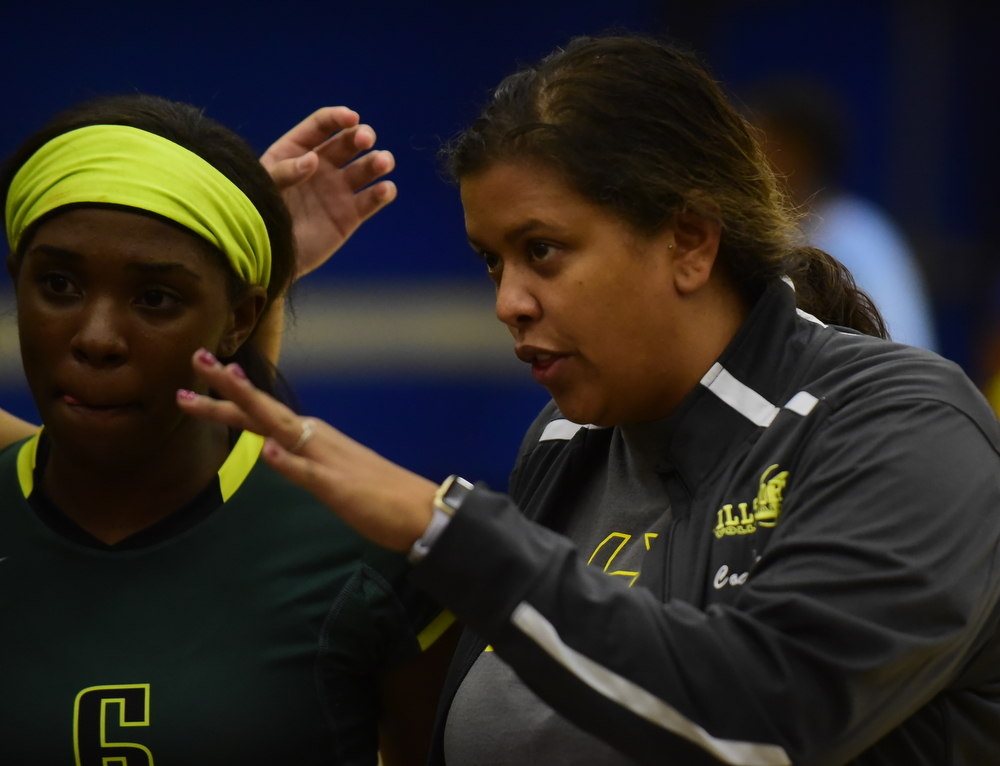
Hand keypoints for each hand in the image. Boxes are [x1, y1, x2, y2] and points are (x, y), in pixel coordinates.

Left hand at [177, 349, 435, 550]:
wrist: (421, 510)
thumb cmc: (378, 495)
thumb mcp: (329, 474)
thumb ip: (300, 460)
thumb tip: (271, 448)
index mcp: (312, 437)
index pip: (261, 414)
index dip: (227, 397)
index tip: (198, 375)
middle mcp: (316, 439)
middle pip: (263, 410)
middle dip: (228, 387)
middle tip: (196, 358)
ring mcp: (328, 461)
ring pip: (283, 428)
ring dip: (254, 404)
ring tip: (227, 381)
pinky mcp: (341, 488)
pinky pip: (311, 474)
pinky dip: (289, 462)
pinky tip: (270, 450)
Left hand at [261, 107, 396, 277]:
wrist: (266, 256)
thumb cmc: (257, 216)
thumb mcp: (264, 188)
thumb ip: (284, 172)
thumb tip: (313, 160)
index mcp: (296, 151)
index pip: (321, 126)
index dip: (338, 118)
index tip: (351, 118)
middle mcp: (321, 166)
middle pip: (348, 143)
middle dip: (361, 136)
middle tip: (366, 139)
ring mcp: (338, 190)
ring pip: (365, 169)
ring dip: (378, 161)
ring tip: (383, 163)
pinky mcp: (350, 215)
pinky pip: (371, 200)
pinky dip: (383, 193)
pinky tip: (385, 189)